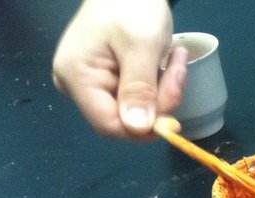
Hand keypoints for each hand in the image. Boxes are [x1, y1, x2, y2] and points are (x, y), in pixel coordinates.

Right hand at [52, 0, 187, 138]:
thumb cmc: (131, 5)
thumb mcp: (141, 45)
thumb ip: (140, 88)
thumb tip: (138, 128)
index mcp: (76, 77)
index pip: (110, 126)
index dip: (145, 128)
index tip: (174, 111)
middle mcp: (77, 87)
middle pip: (126, 120)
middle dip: (159, 103)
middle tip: (178, 69)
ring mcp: (93, 85)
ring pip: (137, 112)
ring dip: (164, 92)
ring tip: (175, 59)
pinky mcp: (109, 82)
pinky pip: (139, 100)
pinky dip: (159, 87)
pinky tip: (167, 62)